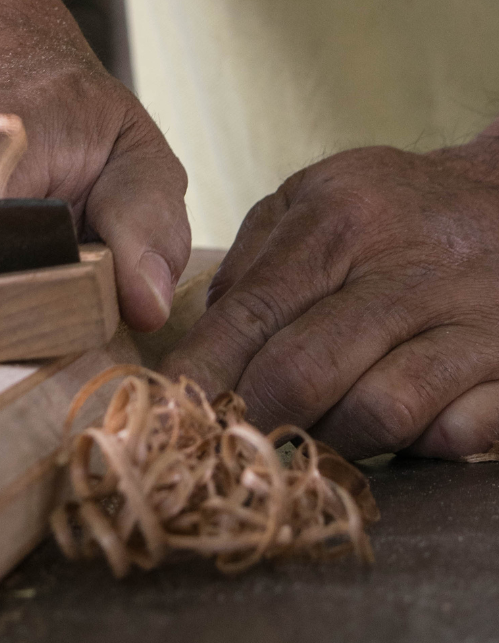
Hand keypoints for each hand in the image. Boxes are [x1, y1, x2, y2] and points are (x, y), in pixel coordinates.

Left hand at [161, 139, 498, 459]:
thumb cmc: (397, 209)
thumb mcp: (317, 199)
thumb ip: (252, 262)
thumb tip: (203, 340)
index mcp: (342, 220)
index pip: (251, 314)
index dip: (203, 374)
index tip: (173, 413)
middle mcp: (408, 266)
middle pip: (302, 374)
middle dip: (255, 417)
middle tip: (235, 435)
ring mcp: (475, 318)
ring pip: (375, 415)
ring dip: (331, 440)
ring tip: (317, 429)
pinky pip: (455, 432)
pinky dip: (416, 443)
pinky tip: (404, 426)